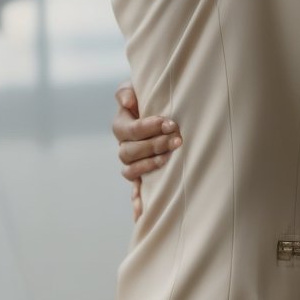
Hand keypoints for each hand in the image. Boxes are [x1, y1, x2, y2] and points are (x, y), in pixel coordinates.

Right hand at [113, 84, 180, 221]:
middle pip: (129, 152)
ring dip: (149, 165)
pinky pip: (134, 190)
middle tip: (177, 139)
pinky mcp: (141, 175)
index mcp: (122, 125)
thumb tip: (127, 100)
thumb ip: (127, 91)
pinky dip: (137, 201)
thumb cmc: (150, 97)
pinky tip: (142, 211)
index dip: (147, 127)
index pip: (129, 130)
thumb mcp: (138, 88)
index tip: (168, 122)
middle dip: (154, 145)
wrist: (161, 108)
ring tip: (169, 159)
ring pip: (130, 170)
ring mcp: (131, 162)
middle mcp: (124, 146)